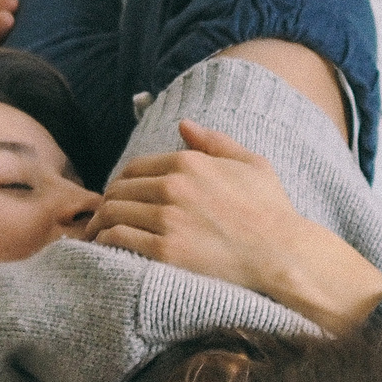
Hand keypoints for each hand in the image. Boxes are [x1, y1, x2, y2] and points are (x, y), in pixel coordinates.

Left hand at [92, 122, 381, 334]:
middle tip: (102, 220)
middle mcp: (174, 186)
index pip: (135, 168)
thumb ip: (215, 142)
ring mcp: (168, 219)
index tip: (119, 198)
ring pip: (113, 213)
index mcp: (190, 162)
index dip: (121, 183)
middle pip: (119, 190)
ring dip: (99, 224)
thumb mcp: (252, 165)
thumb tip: (183, 124)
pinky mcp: (166, 251)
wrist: (285, 256)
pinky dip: (105, 241)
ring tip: (96, 236)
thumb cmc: (273, 212)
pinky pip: (119, 239)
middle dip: (107, 204)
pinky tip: (106, 249)